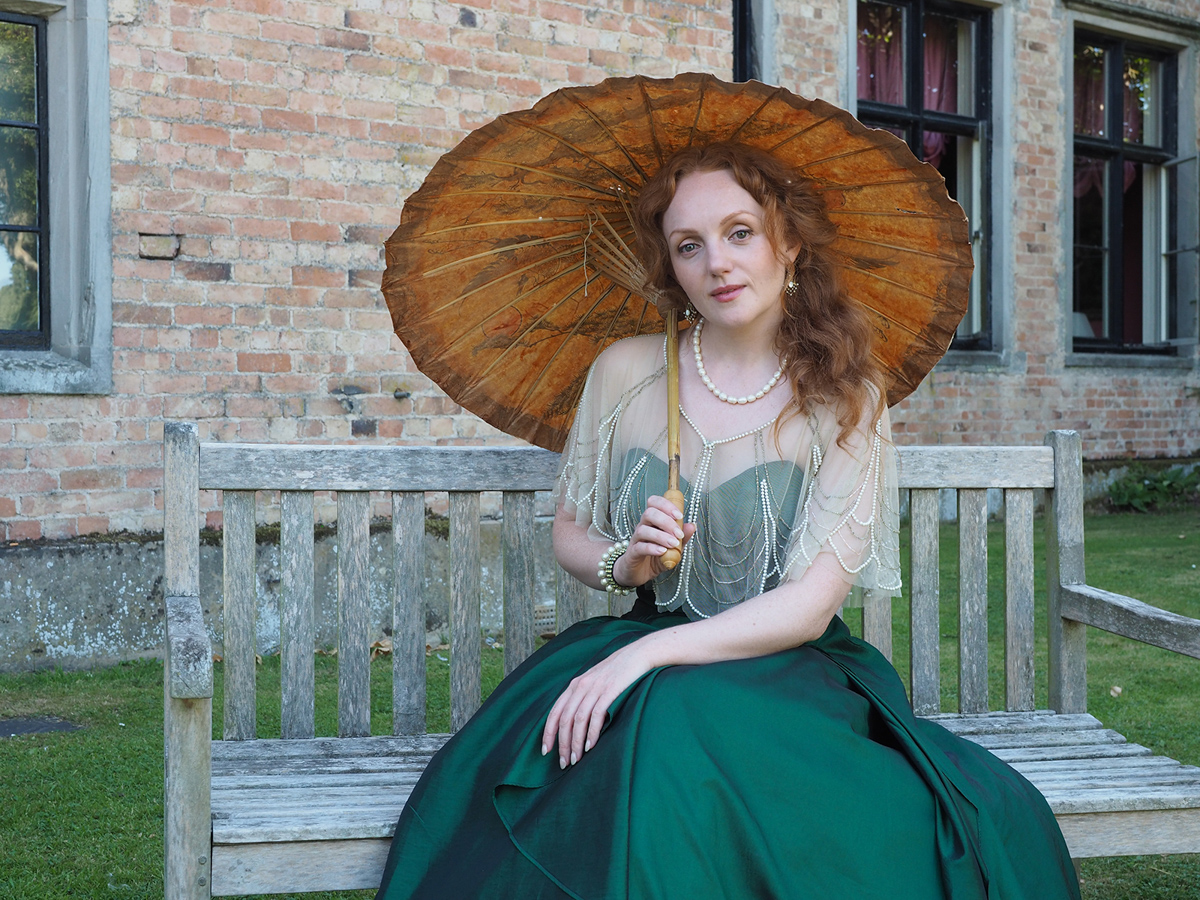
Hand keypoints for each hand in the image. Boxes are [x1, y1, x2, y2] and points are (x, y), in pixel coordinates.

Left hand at [540, 641, 652, 768]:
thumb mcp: (593, 682)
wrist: (636, 655)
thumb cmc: (615, 672)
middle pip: (565, 719)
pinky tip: (590, 746)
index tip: (546, 751)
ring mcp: (595, 688)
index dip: (548, 733)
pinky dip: (591, 732)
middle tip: (564, 763)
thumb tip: (573, 722)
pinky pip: (596, 715)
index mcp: (574, 685)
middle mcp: (581, 686)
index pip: (555, 712)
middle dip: (562, 744)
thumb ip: (582, 697)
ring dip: (575, 742)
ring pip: (578, 720)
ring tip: (576, 759)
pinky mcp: (610, 691)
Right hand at [612, 495, 696, 587]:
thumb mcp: (673, 548)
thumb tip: (692, 525)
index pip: (654, 503)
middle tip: (679, 534)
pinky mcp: (632, 554)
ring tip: (673, 544)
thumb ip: (682, 538)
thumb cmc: (655, 557)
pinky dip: (652, 548)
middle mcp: (642, 527)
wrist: (639, 574)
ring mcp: (636, 540)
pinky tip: (662, 551)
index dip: (666, 505)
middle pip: (649, 513)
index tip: (680, 515)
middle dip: (666, 521)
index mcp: (652, 522)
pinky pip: (640, 547)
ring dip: (661, 536)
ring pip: (644, 530)